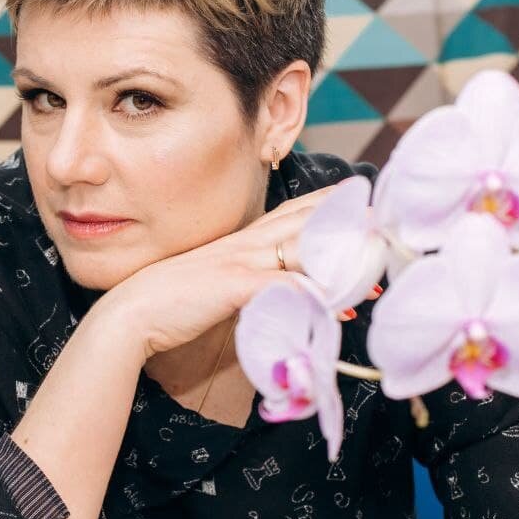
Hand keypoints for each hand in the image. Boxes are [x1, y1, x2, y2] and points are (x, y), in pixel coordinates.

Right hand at [99, 183, 374, 359]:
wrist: (131, 313)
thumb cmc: (169, 303)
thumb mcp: (214, 286)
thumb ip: (246, 286)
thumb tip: (278, 298)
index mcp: (241, 239)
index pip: (293, 213)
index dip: (330, 207)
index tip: (362, 205)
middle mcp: (246, 243)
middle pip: (307, 221)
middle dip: (348, 223)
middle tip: (387, 227)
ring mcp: (241, 261)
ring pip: (302, 248)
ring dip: (341, 259)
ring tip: (377, 271)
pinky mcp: (234, 286)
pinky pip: (282, 286)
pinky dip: (311, 293)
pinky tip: (337, 305)